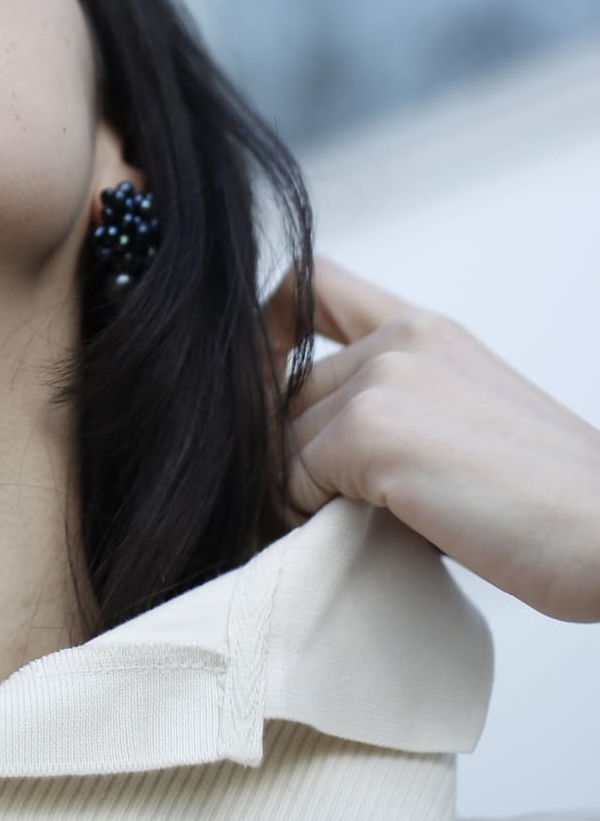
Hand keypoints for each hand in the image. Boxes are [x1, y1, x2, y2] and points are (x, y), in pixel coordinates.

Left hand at [263, 256, 599, 622]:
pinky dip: (305, 513)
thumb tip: (311, 452)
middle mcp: (402, 340)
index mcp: (428, 331)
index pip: (312, 287)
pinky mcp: (371, 432)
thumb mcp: (468, 423)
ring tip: (345, 524)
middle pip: (285, 386)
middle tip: (314, 502)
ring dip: (294, 487)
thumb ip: (399, 408)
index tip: (271, 395)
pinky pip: (289, 477)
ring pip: (281, 436)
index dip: (271, 331)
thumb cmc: (549, 504)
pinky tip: (360, 532)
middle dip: (284, 445)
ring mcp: (385, 380)